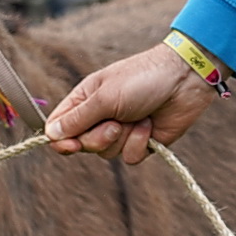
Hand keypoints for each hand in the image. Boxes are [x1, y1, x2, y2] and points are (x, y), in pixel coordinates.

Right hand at [46, 41, 219, 165]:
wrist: (185, 79)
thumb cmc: (143, 78)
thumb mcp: (106, 96)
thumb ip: (77, 118)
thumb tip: (50, 135)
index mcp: (86, 99)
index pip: (59, 127)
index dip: (61, 140)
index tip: (69, 146)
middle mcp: (101, 116)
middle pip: (83, 145)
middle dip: (99, 138)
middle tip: (116, 123)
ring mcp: (122, 129)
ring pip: (107, 154)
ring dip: (123, 138)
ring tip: (138, 117)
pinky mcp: (142, 141)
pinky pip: (129, 157)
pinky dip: (140, 143)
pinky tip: (150, 125)